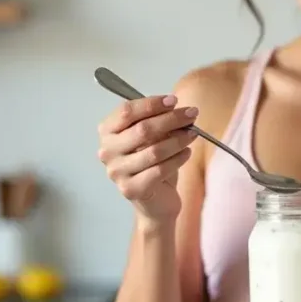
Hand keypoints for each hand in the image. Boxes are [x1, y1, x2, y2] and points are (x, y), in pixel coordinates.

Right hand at [97, 94, 199, 222]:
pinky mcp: (132, 189)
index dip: (151, 104)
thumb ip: (156, 121)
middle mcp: (107, 151)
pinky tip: (187, 153)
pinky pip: (160, 170)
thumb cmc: (151, 163)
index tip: (173, 100)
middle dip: (171, 119)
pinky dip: (177, 159)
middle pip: (142, 129)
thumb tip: (177, 108)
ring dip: (178, 139)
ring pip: (154, 150)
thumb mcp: (150, 137)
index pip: (126, 111)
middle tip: (192, 113)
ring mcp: (117, 172)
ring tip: (193, 134)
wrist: (154, 201)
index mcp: (107, 132)